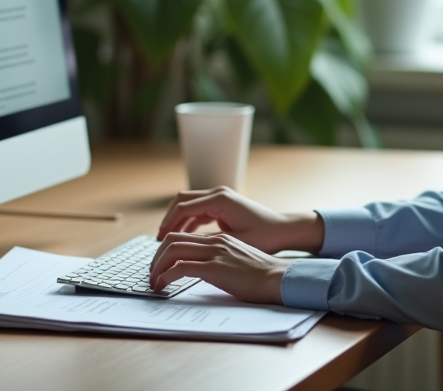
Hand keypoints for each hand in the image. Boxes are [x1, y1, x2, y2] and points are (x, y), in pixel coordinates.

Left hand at [148, 232, 287, 303]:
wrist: (278, 278)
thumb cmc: (262, 275)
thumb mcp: (236, 260)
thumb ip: (219, 259)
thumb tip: (202, 270)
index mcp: (219, 239)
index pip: (182, 236)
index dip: (165, 250)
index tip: (160, 265)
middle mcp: (214, 241)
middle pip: (172, 239)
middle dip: (156, 257)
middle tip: (152, 274)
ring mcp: (214, 253)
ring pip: (172, 250)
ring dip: (157, 267)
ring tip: (154, 282)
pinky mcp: (214, 268)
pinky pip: (181, 268)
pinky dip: (166, 276)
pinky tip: (162, 286)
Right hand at [156, 186, 323, 254]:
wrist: (284, 230)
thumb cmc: (264, 237)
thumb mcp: (233, 242)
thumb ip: (208, 242)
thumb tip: (184, 248)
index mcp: (220, 199)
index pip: (183, 207)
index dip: (168, 224)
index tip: (159, 241)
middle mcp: (218, 193)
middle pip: (182, 201)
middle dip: (168, 219)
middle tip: (159, 240)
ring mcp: (220, 197)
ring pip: (188, 204)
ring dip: (177, 221)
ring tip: (167, 241)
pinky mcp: (222, 204)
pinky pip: (198, 210)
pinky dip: (188, 221)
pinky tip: (183, 238)